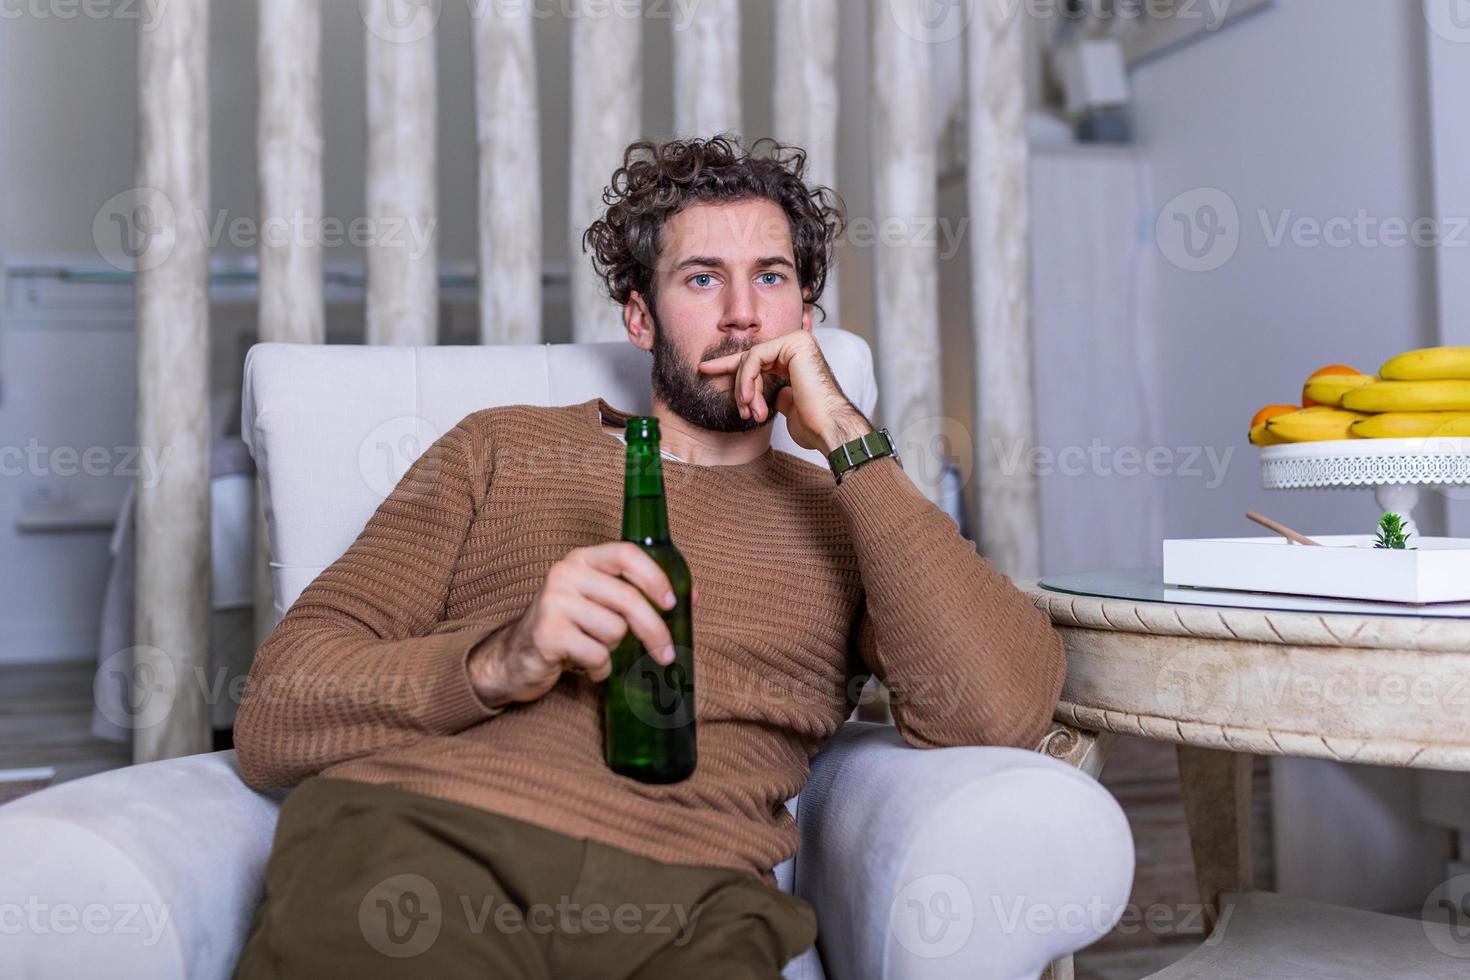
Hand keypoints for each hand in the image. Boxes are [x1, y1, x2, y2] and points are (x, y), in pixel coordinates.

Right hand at [468, 542, 699, 707]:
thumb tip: (691, 597)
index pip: (626, 554)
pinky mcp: (548, 633)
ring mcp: (553, 601)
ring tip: (594, 649)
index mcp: (583, 559)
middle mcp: (565, 573)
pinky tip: (584, 665)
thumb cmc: (568, 627)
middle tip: (666, 654)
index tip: (673, 603)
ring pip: (614, 630)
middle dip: (653, 630)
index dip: (655, 577)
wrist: (516, 656)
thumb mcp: (599, 602)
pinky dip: (599, 668)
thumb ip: (636, 594)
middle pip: (627, 599)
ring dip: (613, 649)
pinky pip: (596, 654)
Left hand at [697, 331, 872, 452]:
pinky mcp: (795, 344)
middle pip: (750, 358)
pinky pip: (755, 358)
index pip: (756, 358)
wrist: (830, 429)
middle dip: (739, 385)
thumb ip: (773, 392)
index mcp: (796, 358)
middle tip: (741, 411)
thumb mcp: (785, 404)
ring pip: (751, 358)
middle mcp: (798, 345)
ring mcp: (798, 341)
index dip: (728, 365)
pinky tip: (748, 400)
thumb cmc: (812, 424)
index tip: (705, 370)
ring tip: (750, 412)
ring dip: (744, 388)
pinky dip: (747, 380)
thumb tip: (761, 394)